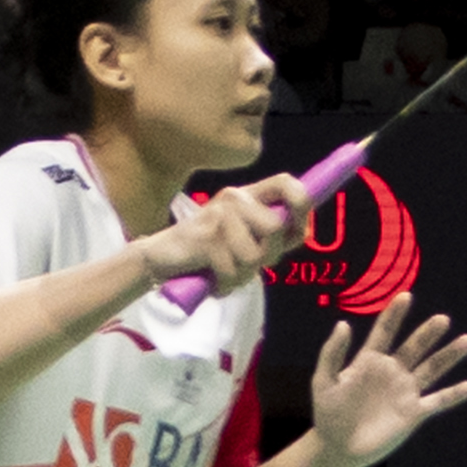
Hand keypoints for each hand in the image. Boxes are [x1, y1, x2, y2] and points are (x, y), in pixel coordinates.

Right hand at [139, 173, 305, 296]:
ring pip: (255, 255)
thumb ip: (271, 232)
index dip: (302, 202)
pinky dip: (226, 283)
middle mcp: (233, 198)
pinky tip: (213, 277)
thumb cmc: (210, 249)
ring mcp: (219, 216)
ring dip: (243, 273)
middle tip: (246, 262)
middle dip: (268, 255)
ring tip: (225, 270)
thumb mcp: (243, 235)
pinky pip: (234, 271)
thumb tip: (303, 231)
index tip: (299, 228)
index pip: (285, 183)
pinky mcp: (207, 238)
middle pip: (276, 228)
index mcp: (246, 195)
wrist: (163, 256)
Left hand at [309, 292, 466, 460]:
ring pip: (432, 369)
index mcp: (368, 360)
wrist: (338, 446)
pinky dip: (454, 395)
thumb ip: (333, 352)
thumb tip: (343, 323)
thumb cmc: (328, 411)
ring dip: (449, 356)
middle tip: (442, 319)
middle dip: (428, 333)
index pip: (384, 332)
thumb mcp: (324, 379)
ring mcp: (404, 392)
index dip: (394, 314)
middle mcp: (391, 372)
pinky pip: (437, 401)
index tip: (406, 296)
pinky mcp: (414, 413)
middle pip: (413, 347)